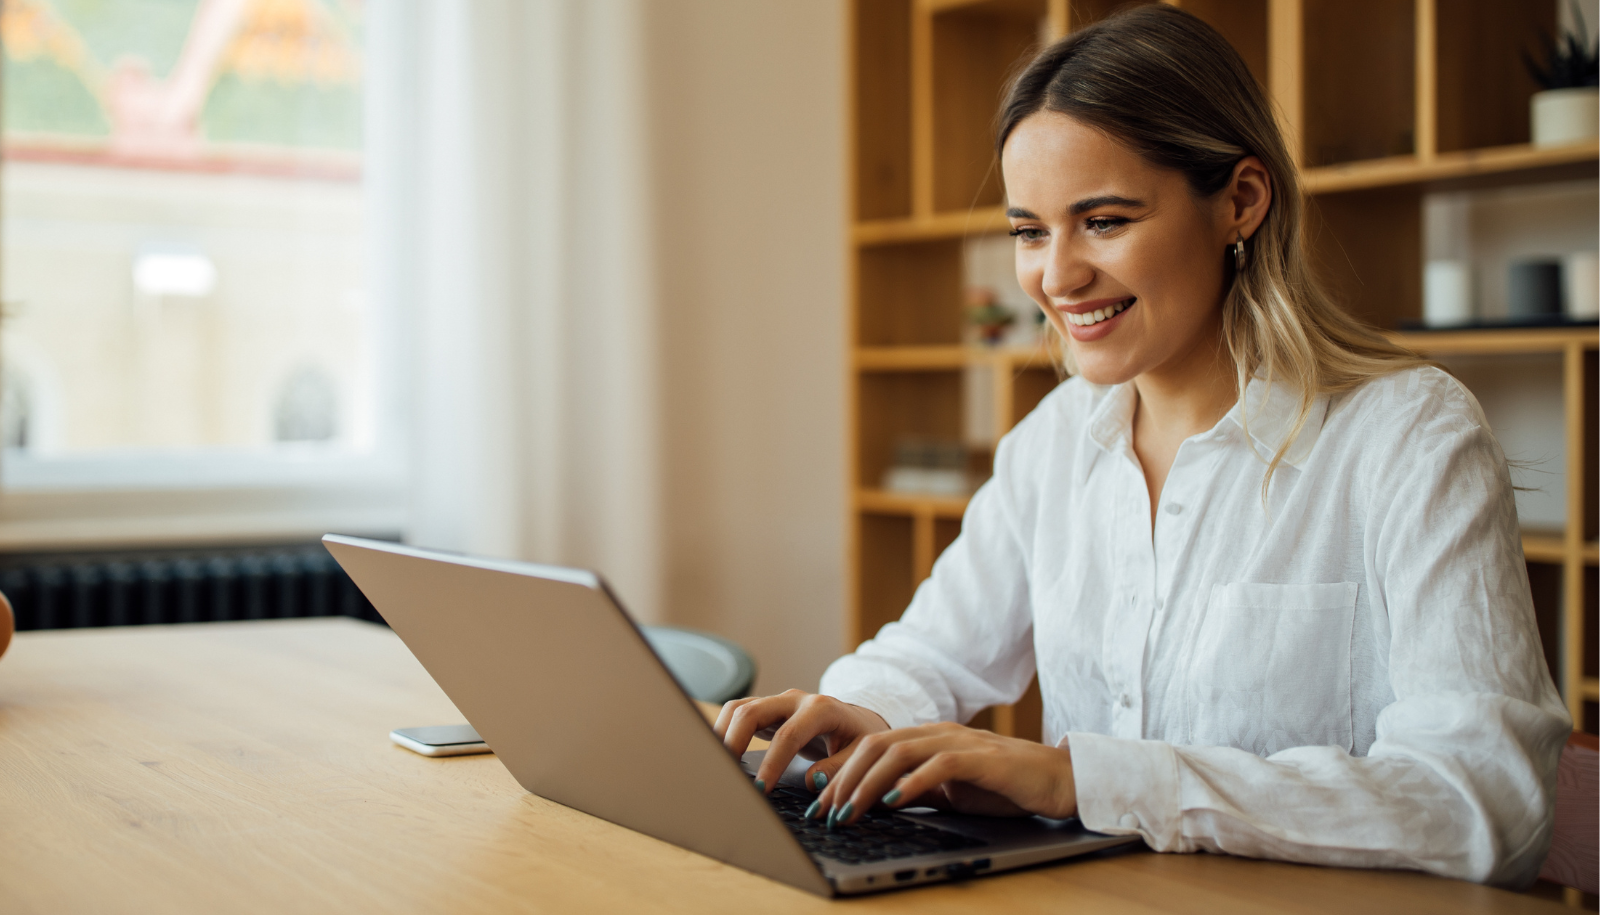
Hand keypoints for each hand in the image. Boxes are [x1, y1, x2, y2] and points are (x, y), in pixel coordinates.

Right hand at [714, 690, 890, 795]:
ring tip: (716, 767)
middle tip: (725, 775)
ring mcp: (778, 703)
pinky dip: (724, 732)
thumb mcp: (861, 755)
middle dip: (733, 743)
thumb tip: (812, 782)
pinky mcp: (766, 711)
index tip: (760, 791)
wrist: (858, 721)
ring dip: (722, 735)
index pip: (789, 736)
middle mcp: (795, 700)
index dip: (772, 764)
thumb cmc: (860, 739)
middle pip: (752, 712)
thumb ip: (840, 769)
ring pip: (739, 709)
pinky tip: (720, 757)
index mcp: (821, 709)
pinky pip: (738, 715)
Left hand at [814, 721, 1076, 825]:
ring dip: (867, 783)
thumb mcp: (949, 792)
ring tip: (848, 810)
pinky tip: (893, 800)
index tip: (817, 802)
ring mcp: (960, 742)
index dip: (839, 772)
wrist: (1058, 780)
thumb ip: (914, 791)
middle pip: (875, 746)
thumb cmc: (1004, 787)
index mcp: (927, 738)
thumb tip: (871, 805)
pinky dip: (912, 782)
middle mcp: (938, 733)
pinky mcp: (983, 758)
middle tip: (823, 811)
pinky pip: (940, 764)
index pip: (871, 748)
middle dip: (843, 779)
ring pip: (899, 753)